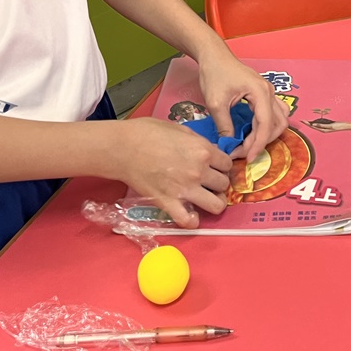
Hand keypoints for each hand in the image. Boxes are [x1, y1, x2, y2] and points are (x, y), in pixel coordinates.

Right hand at [114, 117, 233, 226]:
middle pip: (224, 184)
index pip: (227, 164)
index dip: (222, 166)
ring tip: (205, 198)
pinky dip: (192, 220)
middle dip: (219, 183)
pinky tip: (190, 214)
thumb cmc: (148, 133)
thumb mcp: (180, 129)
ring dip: (214, 203)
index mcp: (203, 150)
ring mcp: (185, 190)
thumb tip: (208, 151)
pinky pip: (188, 221)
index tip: (215, 167)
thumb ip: (198, 142)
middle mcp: (198, 171)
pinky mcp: (168, 203)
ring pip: (216, 205)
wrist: (123, 148)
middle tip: (209, 182)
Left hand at [196, 41, 289, 160]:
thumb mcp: (216, 102)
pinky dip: (268, 126)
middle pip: (277, 124)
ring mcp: (269, 92)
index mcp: (261, 92)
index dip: (258, 144)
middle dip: (262, 141)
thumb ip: (224, 125)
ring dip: (268, 135)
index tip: (247, 159)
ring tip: (249, 144)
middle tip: (243, 152)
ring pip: (279, 119)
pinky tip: (254, 132)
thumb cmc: (214, 74)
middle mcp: (269, 92)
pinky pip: (274, 113)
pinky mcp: (263, 94)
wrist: (214, 56)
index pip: (266, 124)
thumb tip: (229, 145)